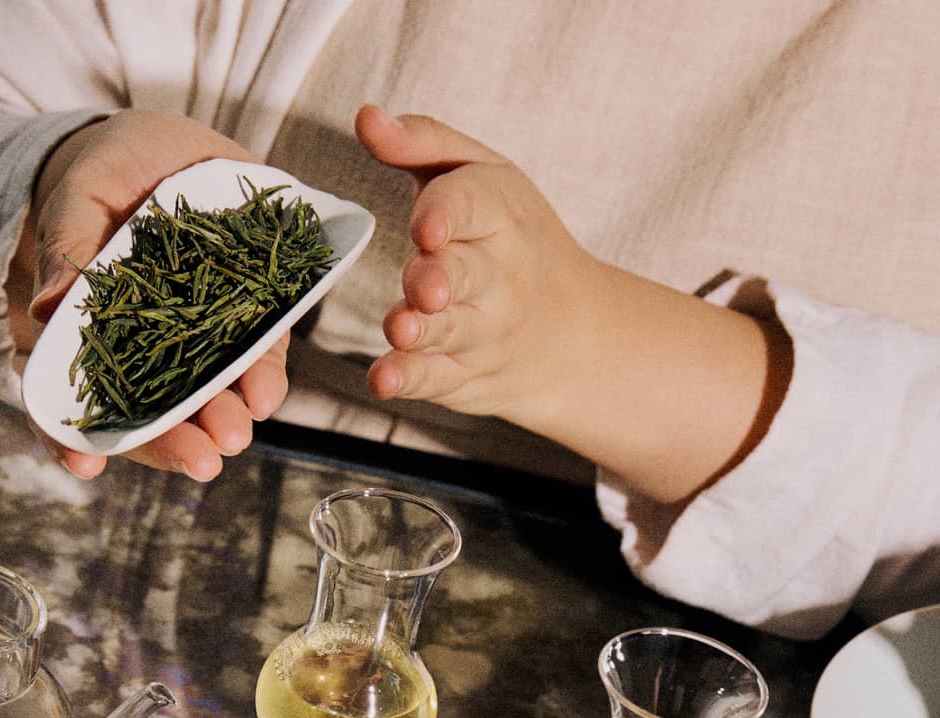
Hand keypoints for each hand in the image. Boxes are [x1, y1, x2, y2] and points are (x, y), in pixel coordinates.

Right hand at [16, 109, 291, 480]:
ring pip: (209, 395)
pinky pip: (259, 356)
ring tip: (235, 432)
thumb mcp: (81, 193)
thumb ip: (67, 246)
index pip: (73, 401)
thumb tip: (46, 309)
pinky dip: (263, 380)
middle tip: (199, 461)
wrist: (173, 146)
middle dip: (175, 442)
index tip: (86, 469)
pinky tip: (265, 395)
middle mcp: (147, 352)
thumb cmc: (108, 173)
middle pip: (151, 414)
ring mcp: (202, 339)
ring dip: (223, 419)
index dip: (72, 439)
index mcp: (90, 336)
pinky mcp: (254, 317)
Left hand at [354, 105, 600, 429]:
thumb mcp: (483, 177)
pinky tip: (384, 380)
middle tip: (424, 287)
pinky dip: (410, 380)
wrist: (573, 334)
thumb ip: (422, 144)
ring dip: (423, 332)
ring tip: (401, 330)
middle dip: (442, 278)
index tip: (426, 227)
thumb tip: (366, 117)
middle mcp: (498, 275)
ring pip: (450, 330)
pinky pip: (436, 379)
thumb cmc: (510, 238)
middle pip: (465, 272)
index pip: (472, 205)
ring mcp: (484, 331)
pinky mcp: (463, 375)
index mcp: (502, 213)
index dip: (446, 214)